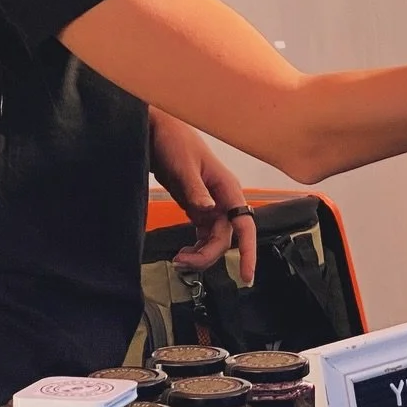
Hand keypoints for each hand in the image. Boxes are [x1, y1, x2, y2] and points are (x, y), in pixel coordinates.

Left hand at [149, 109, 257, 284]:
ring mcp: (212, 204)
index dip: (247, 251)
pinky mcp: (198, 207)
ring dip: (201, 255)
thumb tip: (208, 211)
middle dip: (209, 256)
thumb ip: (196, 190)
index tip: (246, 275)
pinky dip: (196, 248)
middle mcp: (224, 198)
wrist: (158, 130)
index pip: (245, 225)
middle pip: (227, 237)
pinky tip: (182, 253)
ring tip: (178, 260)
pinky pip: (204, 235)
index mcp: (227, 188)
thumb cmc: (174, 142)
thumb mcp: (182, 166)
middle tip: (181, 263)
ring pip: (215, 239)